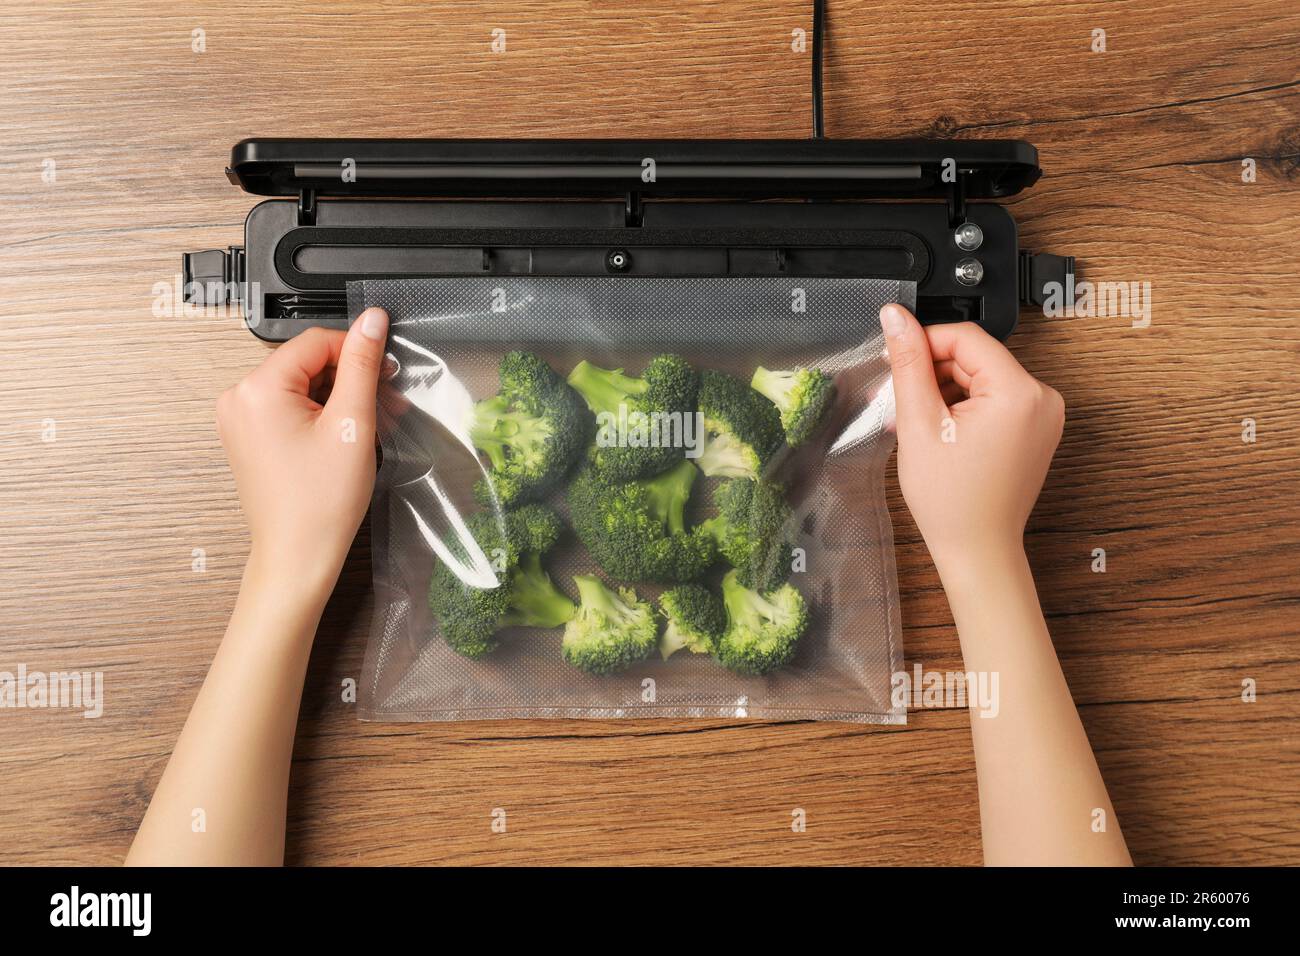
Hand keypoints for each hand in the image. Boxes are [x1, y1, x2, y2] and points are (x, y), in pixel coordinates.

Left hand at [216, 309, 388, 599]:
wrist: (298, 555)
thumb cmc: (321, 502)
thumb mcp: (353, 423)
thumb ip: (362, 364)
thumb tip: (371, 320)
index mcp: (258, 389)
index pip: (316, 342)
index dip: (356, 351)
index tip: (386, 369)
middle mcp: (238, 398)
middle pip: (307, 363)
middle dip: (350, 378)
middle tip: (385, 402)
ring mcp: (239, 419)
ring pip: (300, 386)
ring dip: (338, 398)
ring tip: (371, 423)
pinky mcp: (248, 437)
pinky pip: (288, 408)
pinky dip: (319, 414)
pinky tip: (346, 433)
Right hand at [879, 304, 1063, 575]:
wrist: (977, 549)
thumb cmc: (953, 501)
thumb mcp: (919, 423)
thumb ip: (909, 363)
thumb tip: (896, 317)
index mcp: (1019, 392)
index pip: (966, 337)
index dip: (924, 342)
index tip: (895, 357)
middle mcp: (1042, 398)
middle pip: (975, 357)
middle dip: (933, 372)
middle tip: (899, 398)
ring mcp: (1044, 415)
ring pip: (982, 377)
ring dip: (945, 390)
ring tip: (916, 422)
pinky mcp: (1036, 429)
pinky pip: (995, 399)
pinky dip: (964, 406)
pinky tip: (939, 429)